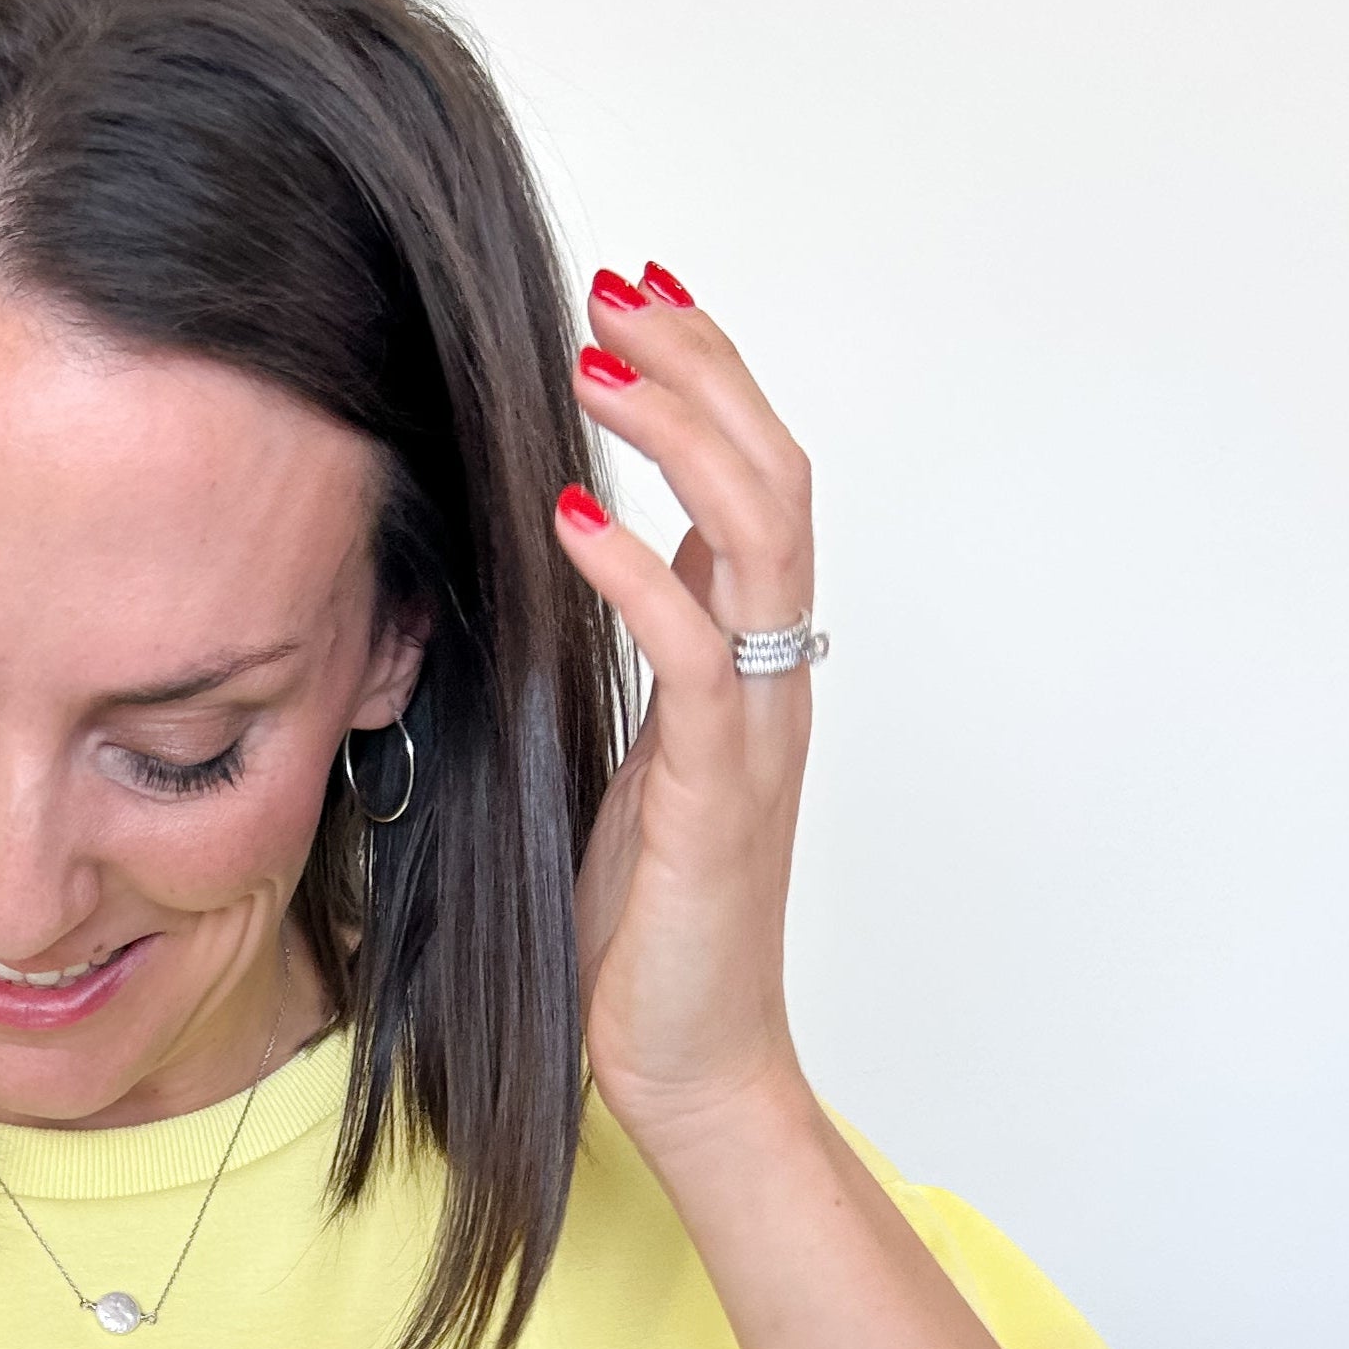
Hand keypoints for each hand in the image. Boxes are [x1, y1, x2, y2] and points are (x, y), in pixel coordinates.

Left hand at [553, 262, 820, 1158]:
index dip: (706, 376)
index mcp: (754, 664)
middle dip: (701, 365)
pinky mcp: (718, 790)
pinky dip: (635, 569)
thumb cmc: (647, 928)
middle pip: (776, 471)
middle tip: (618, 286)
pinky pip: (696, 650)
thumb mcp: (642, 753)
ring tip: (600, 357)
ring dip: (681, 428)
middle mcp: (772, 678)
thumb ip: (657, 648)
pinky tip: (572, 514)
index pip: (756, 478)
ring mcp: (756, 728)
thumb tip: (638, 539)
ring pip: (761, 531)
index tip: (636, 296)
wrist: (687, 1063)